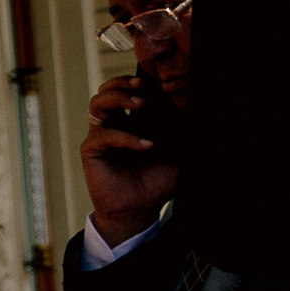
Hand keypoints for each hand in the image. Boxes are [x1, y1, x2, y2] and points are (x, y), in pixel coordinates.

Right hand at [80, 76, 176, 246]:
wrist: (140, 209)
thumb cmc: (156, 183)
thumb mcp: (176, 154)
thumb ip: (180, 135)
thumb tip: (198, 115)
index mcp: (129, 123)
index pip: (125, 93)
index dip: (135, 82)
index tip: (157, 81)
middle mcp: (112, 126)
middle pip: (105, 91)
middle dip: (122, 83)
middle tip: (142, 85)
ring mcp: (100, 137)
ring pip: (97, 104)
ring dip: (118, 98)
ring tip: (140, 103)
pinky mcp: (92, 151)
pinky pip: (104, 135)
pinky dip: (126, 137)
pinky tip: (146, 145)